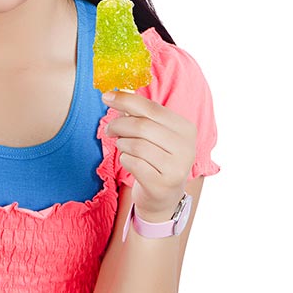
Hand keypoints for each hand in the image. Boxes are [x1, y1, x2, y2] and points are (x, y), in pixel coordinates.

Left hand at [103, 90, 196, 221]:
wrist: (163, 196)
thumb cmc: (155, 158)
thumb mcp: (154, 134)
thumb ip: (139, 115)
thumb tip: (114, 96)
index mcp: (186, 128)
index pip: (152, 108)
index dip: (126, 100)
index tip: (106, 96)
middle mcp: (186, 147)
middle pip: (142, 126)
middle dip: (118, 125)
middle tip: (108, 129)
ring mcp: (176, 168)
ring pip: (135, 145)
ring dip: (122, 144)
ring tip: (123, 147)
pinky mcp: (162, 185)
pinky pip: (132, 163)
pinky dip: (125, 159)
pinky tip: (130, 162)